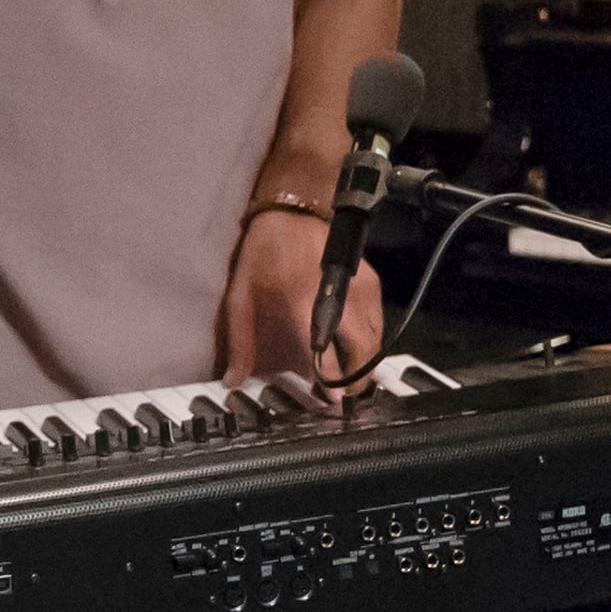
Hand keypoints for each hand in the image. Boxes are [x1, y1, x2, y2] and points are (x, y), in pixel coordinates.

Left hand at [220, 207, 378, 384]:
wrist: (294, 210)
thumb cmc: (264, 252)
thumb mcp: (241, 294)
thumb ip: (239, 341)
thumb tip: (232, 380)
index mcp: (303, 302)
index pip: (326, 350)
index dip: (332, 379)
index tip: (333, 401)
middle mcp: (340, 297)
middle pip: (362, 351)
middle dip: (357, 379)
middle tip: (345, 397)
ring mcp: (361, 289)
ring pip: (375, 340)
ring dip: (365, 363)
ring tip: (351, 380)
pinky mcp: (372, 283)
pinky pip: (378, 323)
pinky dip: (370, 341)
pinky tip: (356, 350)